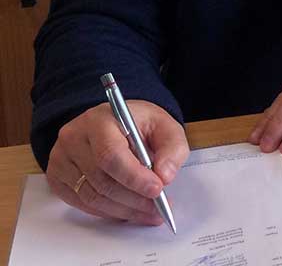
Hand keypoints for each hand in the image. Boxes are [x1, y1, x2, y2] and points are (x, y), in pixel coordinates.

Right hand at [46, 100, 187, 224]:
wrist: (112, 121)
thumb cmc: (137, 123)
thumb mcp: (164, 126)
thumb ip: (171, 148)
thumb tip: (165, 176)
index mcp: (100, 120)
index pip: (111, 154)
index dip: (134, 177)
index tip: (157, 190)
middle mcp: (74, 138)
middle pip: (102, 180)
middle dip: (134, 199)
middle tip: (158, 208)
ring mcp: (61, 159)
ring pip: (92, 196)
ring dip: (124, 210)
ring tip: (148, 213)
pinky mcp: (57, 176)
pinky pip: (82, 203)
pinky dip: (107, 212)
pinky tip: (127, 211)